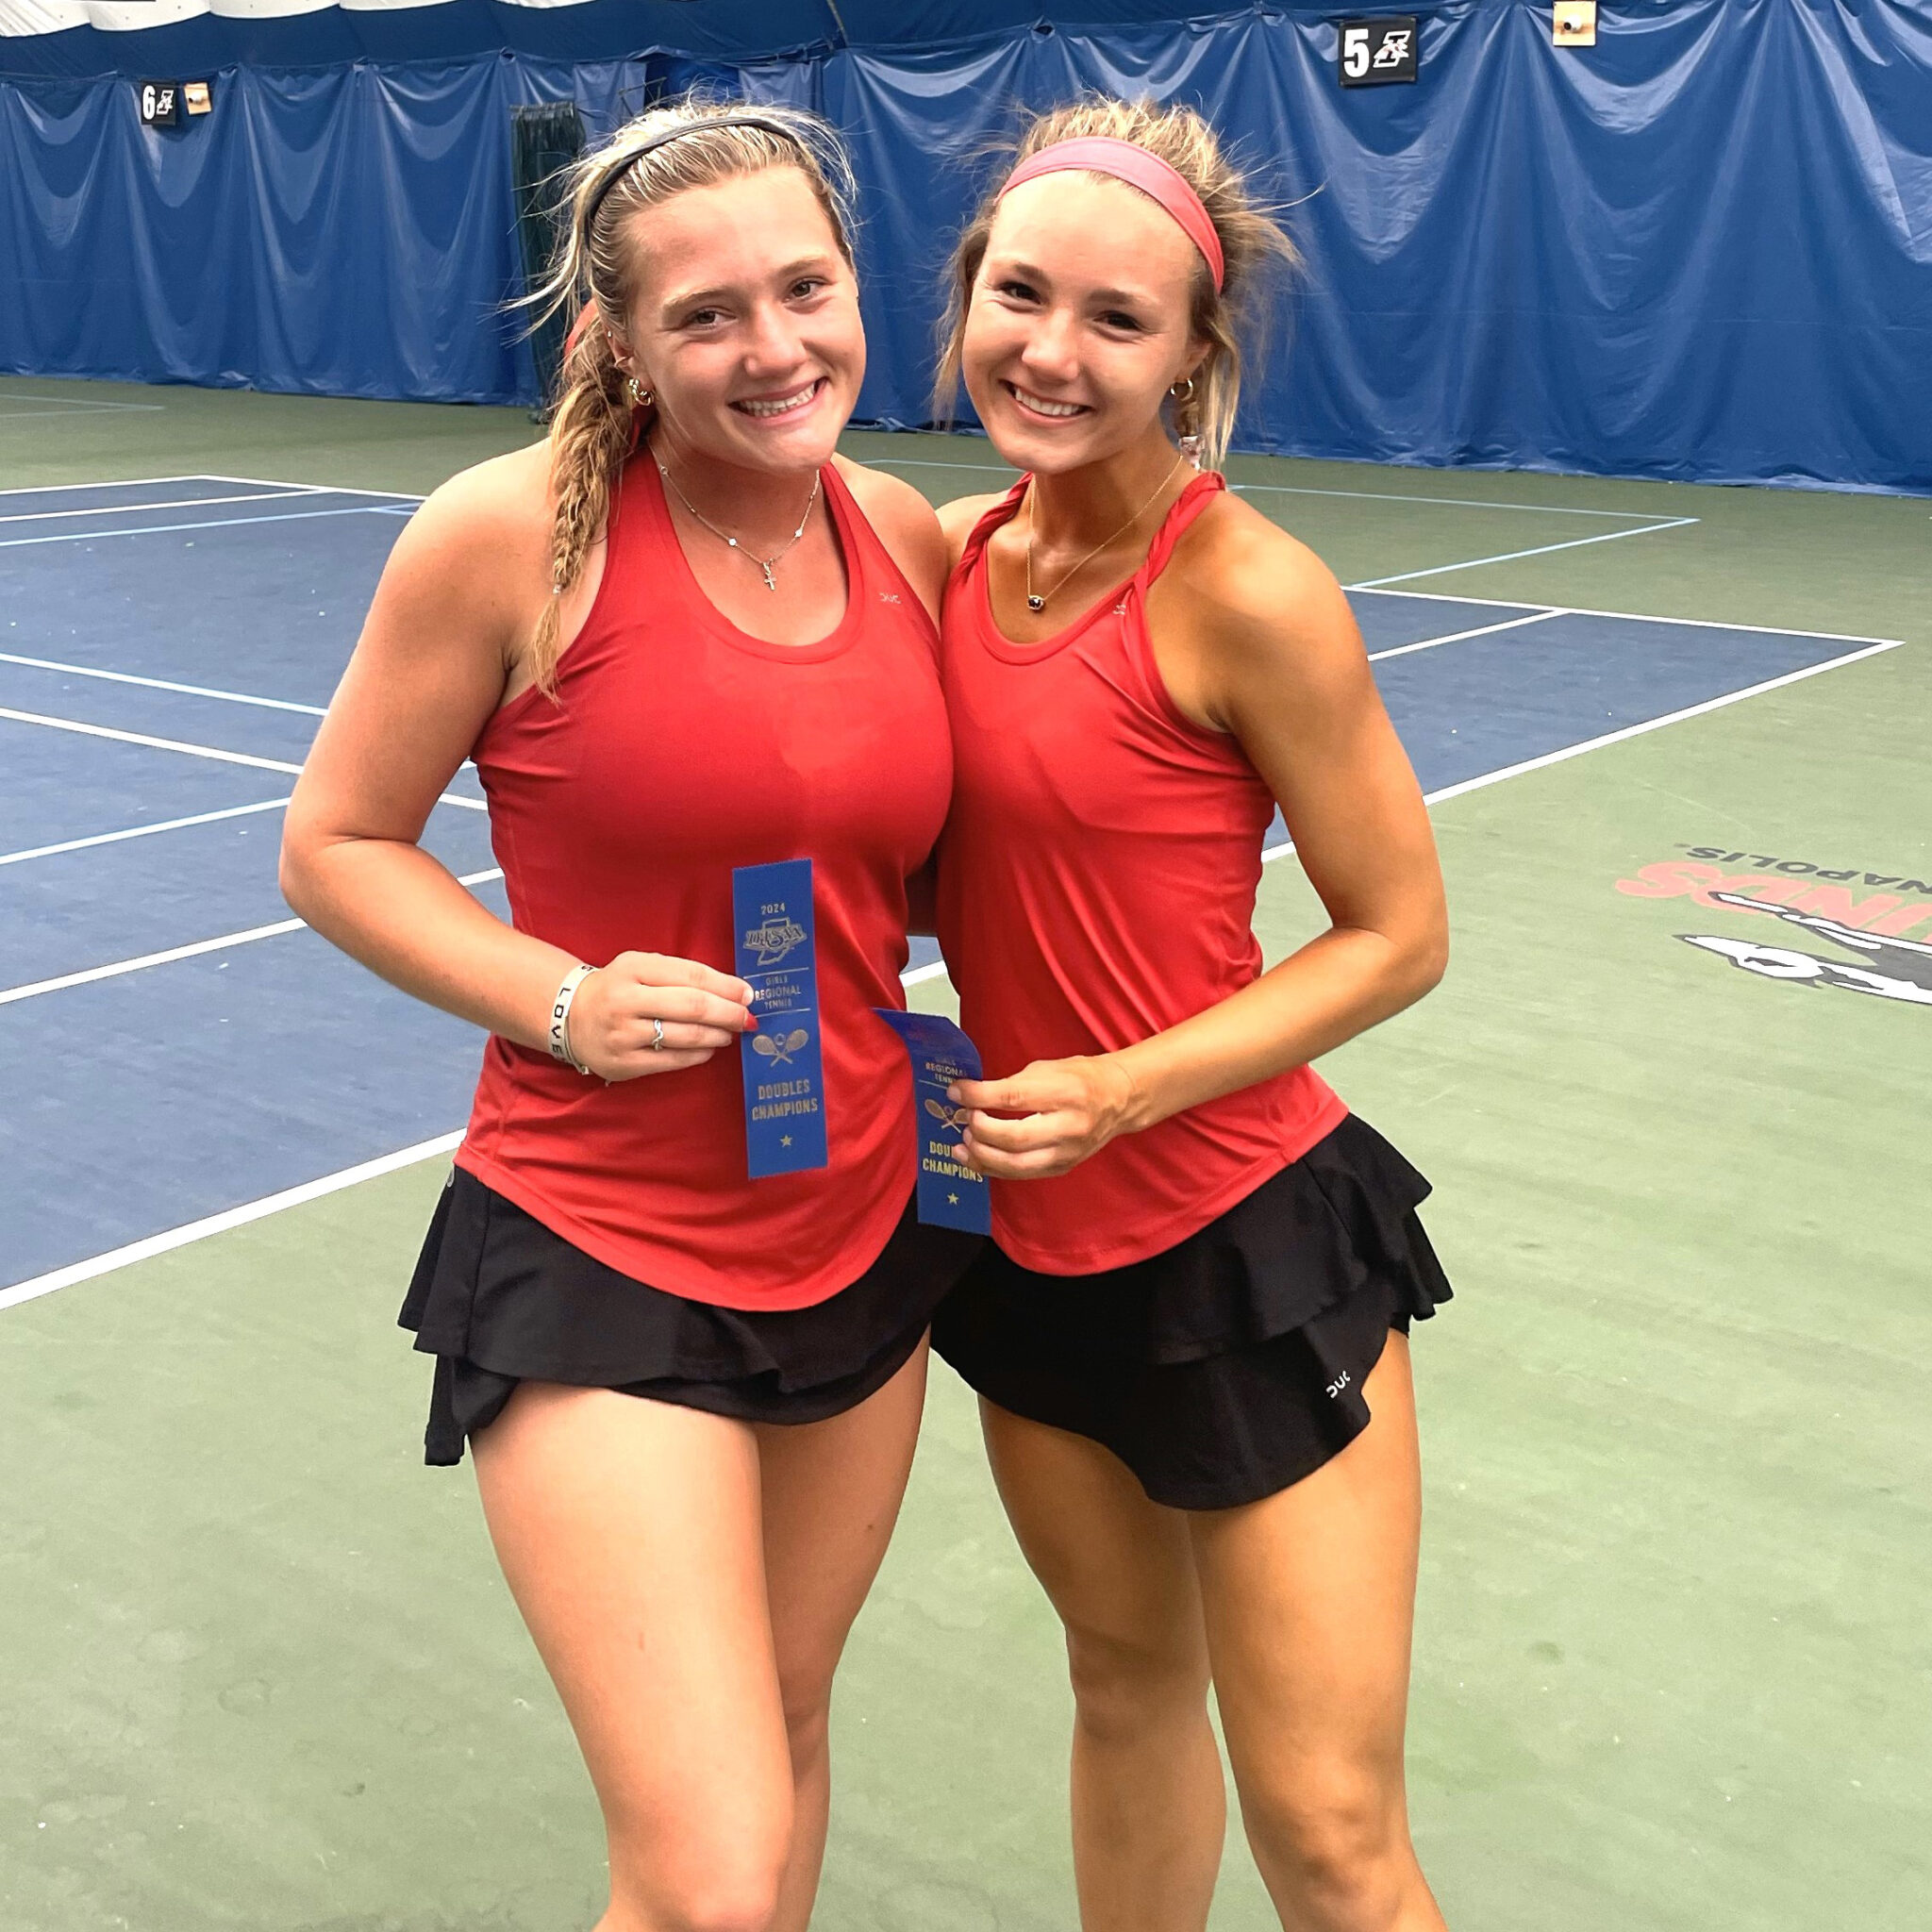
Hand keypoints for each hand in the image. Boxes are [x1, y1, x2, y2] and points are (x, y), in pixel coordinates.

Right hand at [565, 952, 754, 1082]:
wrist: (570, 1015)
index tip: (749, 994)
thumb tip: (732, 991)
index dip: (726, 986)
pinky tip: (708, 1048)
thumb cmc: (618, 988)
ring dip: (717, 1035)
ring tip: (730, 1032)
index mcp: (633, 968)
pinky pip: (672, 1061)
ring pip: (685, 1036)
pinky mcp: (623, 1063)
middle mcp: (625, 1000)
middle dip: (728, 1013)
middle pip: (692, 1007)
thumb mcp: (640, 967)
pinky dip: (698, 1055)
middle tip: (748, 1018)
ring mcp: (623, 1035)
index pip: (691, 975)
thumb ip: (680, 974)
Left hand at [950, 1055, 1139, 1179]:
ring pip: (1015, 1164)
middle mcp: (1069, 1126)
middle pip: (1013, 1138)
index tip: (956, 1090)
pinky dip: (994, 1168)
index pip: (1012, 1097)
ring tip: (963, 1142)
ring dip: (982, 1155)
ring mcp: (1067, 1152)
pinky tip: (976, 1158)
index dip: (977, 1096)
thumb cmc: (1080, 1079)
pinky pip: (1021, 1174)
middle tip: (964, 1118)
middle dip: (980, 1130)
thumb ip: (1011, 1084)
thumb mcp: (1046, 1068)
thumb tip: (971, 1096)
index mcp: (1064, 1092)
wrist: (1118, 1100)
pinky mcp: (1062, 1167)